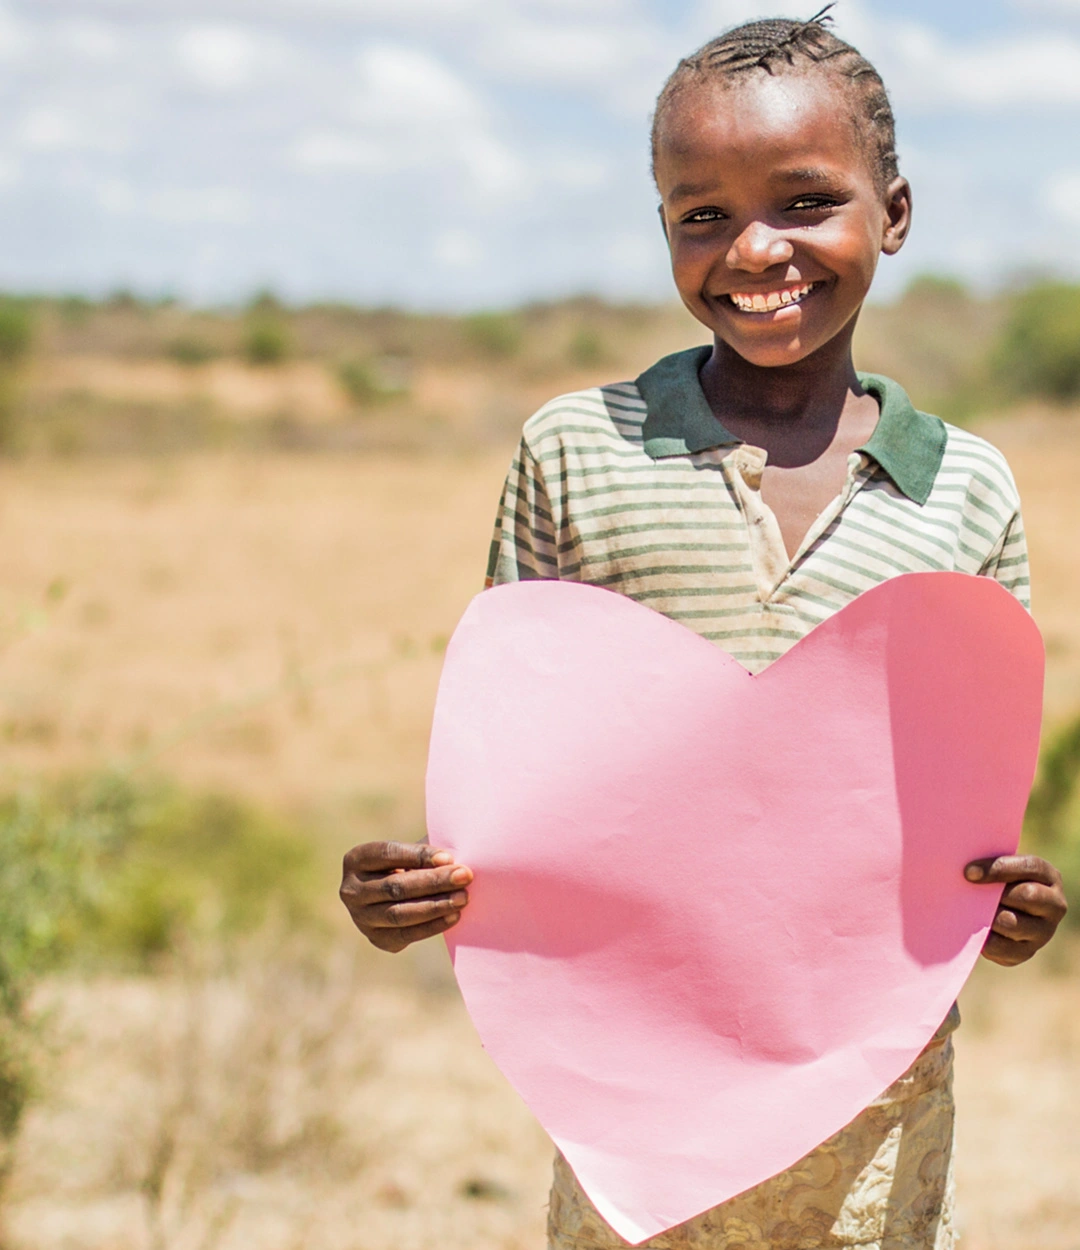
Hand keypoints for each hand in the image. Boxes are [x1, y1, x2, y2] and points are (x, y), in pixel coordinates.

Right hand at [340, 841, 472, 952]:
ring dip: (435, 906)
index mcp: (356, 859)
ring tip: (463, 897)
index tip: (449, 858)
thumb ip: (426, 852)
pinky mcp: (376, 939)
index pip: (388, 854)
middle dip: (434, 881)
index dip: (419, 855)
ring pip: (400, 913)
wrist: (395, 895)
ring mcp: (360, 918)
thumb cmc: (410, 864)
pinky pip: (405, 934)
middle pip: (395, 886)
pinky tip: (454, 916)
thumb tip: (452, 860)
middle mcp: (351, 890)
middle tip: (464, 876)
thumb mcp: (411, 852)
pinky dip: (431, 926)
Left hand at [964, 854, 1067, 966]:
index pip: (1030, 867)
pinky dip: (986, 940)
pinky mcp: (1027, 951)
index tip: (969, 872)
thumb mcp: (999, 867)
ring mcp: (1044, 931)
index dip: (999, 868)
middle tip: (972, 894)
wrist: (999, 908)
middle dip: (997, 894)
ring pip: (1013, 923)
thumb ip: (990, 865)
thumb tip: (969, 870)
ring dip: (989, 917)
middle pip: (1027, 895)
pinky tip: (974, 930)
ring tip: (972, 911)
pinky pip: (1004, 948)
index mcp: (1047, 876)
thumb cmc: (996, 880)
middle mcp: (1054, 904)